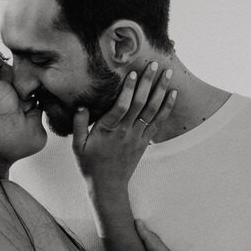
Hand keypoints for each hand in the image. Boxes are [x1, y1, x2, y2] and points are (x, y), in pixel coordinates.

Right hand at [72, 62, 174, 187]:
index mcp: (108, 131)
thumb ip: (78, 124)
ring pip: (152, 110)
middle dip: (149, 82)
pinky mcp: (145, 141)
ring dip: (161, 90)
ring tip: (167, 73)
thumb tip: (80, 105)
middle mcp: (125, 132)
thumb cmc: (90, 165)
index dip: (128, 89)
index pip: (121, 106)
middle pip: (140, 104)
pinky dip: (167, 107)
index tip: (133, 73)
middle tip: (155, 64)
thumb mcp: (77, 145)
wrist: (108, 186)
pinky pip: (158, 121)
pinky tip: (172, 93)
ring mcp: (137, 137)